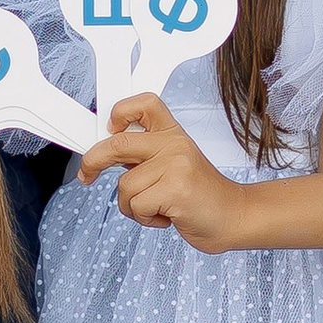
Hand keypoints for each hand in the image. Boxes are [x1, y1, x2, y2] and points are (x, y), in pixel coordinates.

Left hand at [80, 93, 255, 251]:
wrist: (235, 217)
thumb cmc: (201, 197)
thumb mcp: (175, 166)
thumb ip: (147, 157)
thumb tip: (107, 156)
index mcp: (174, 134)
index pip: (144, 104)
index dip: (120, 111)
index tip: (109, 128)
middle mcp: (175, 144)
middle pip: (118, 142)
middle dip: (93, 161)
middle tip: (87, 174)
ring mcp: (176, 165)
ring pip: (125, 186)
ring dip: (132, 206)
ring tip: (156, 208)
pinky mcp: (175, 189)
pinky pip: (136, 205)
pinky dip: (145, 219)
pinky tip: (166, 217)